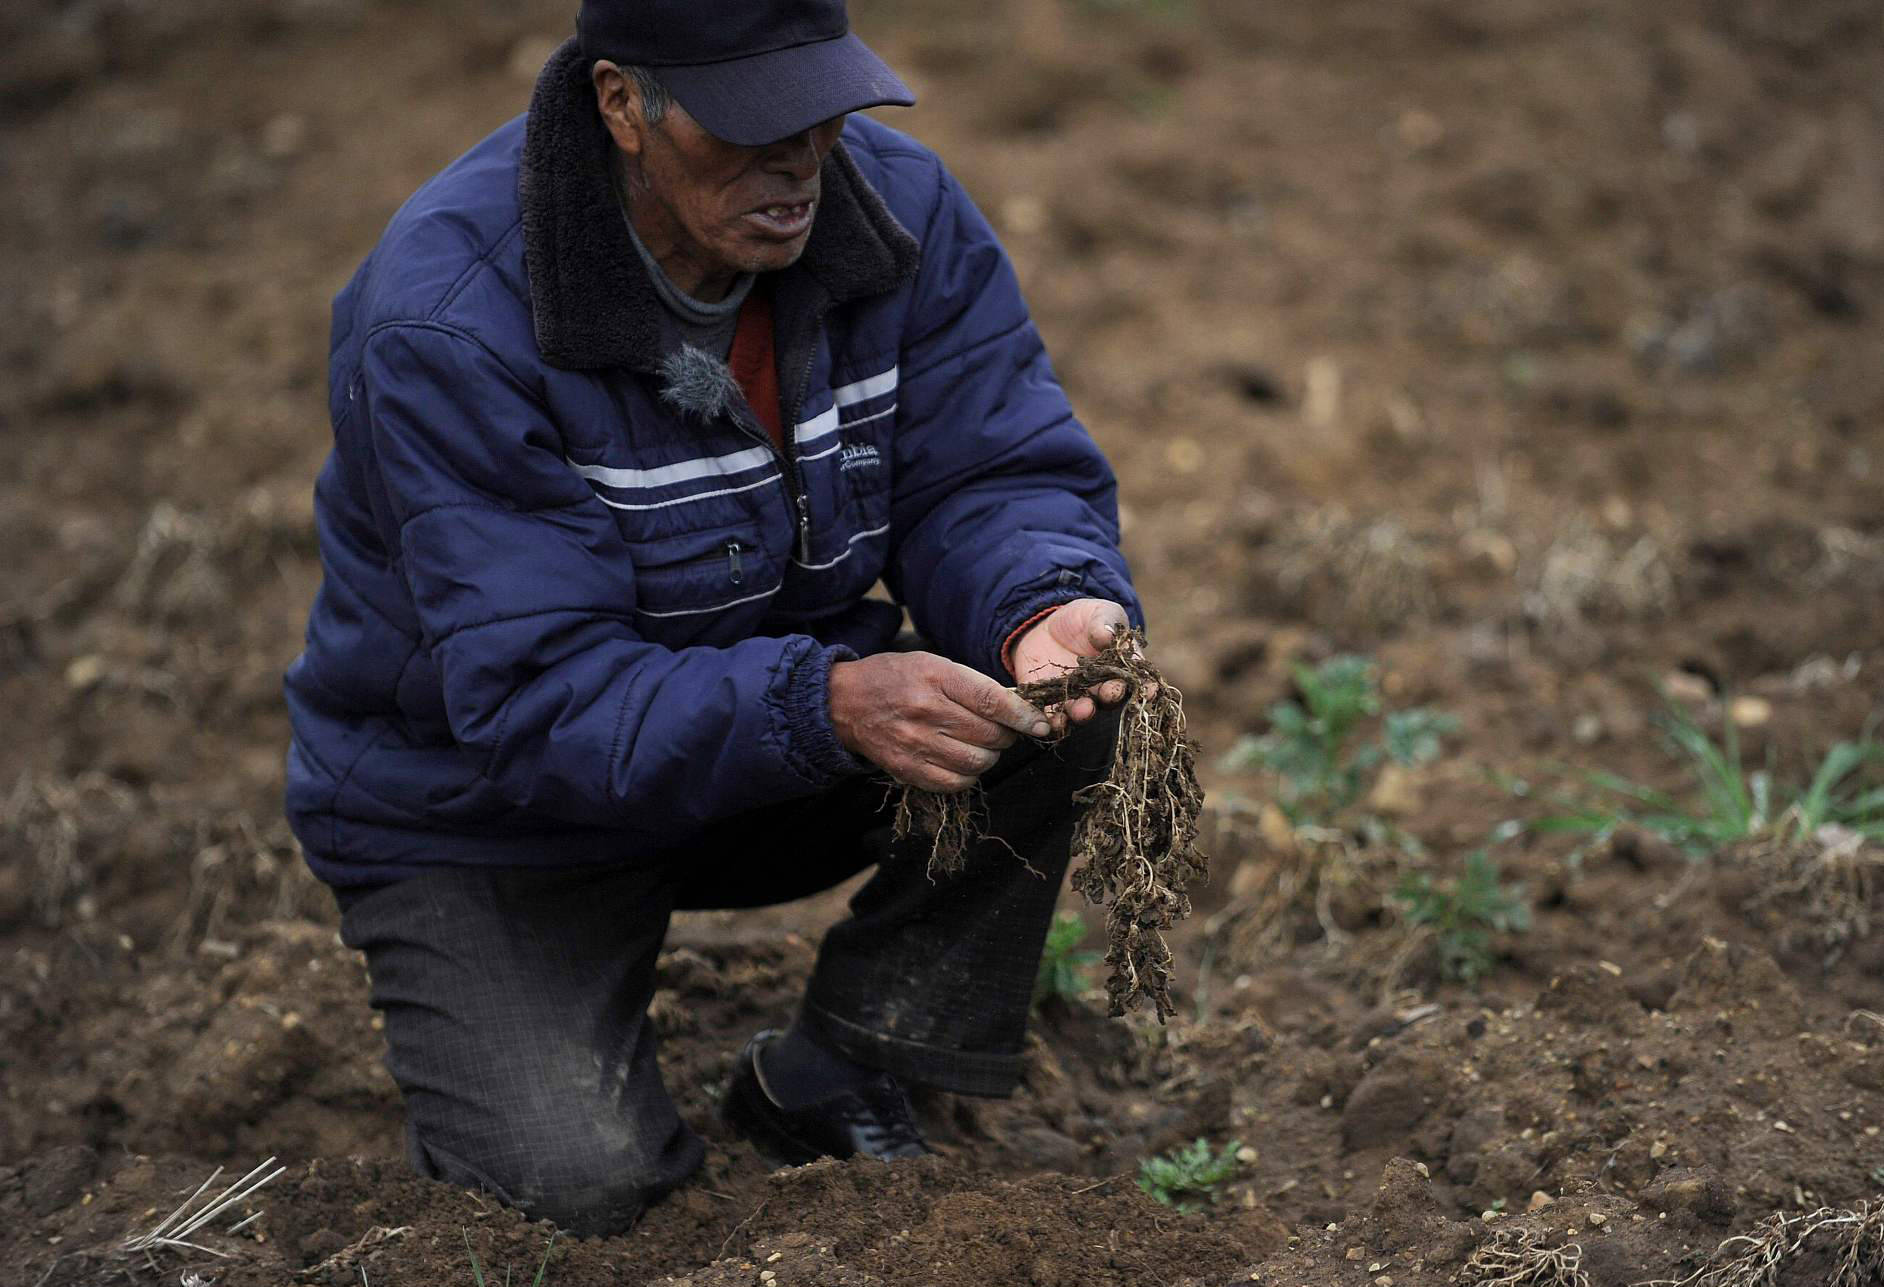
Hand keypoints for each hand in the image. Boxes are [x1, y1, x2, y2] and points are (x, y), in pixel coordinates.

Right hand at [828, 651, 1050, 792]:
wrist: (845, 702)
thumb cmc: (897, 678)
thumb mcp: (933, 665)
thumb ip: (972, 685)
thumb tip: (1019, 709)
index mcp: (936, 678)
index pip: (992, 701)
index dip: (1023, 716)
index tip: (1041, 724)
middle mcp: (926, 711)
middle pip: (989, 735)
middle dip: (1007, 736)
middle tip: (1002, 731)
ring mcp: (915, 743)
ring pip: (977, 762)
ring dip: (989, 757)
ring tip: (981, 745)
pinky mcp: (907, 769)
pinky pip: (955, 782)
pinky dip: (968, 775)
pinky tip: (963, 761)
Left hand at [1009, 598, 1134, 730]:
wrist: (1047, 626)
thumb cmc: (1083, 619)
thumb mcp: (1098, 612)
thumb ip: (1105, 622)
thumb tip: (1107, 635)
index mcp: (1121, 667)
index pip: (1136, 679)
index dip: (1145, 686)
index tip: (1149, 689)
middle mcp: (1102, 687)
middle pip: (1110, 698)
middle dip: (1111, 696)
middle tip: (1110, 693)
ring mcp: (1077, 696)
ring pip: (1083, 710)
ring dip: (1084, 712)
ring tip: (1082, 709)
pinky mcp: (1052, 701)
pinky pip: (1054, 714)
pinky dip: (1054, 720)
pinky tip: (1053, 721)